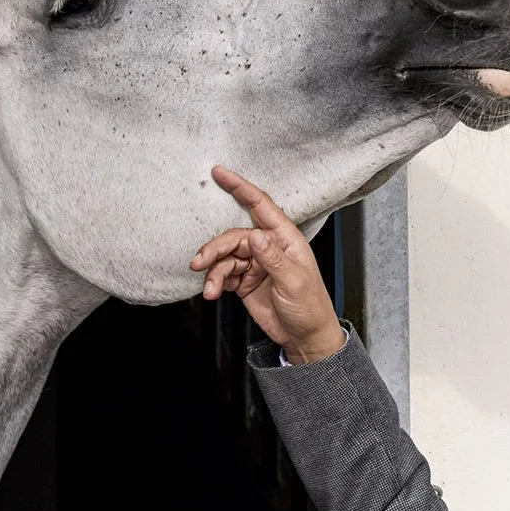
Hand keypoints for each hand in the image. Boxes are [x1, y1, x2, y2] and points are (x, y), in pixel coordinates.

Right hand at [191, 167, 347, 361]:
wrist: (305, 337)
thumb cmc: (310, 307)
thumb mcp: (294, 282)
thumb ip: (273, 258)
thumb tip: (256, 236)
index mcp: (285, 239)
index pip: (261, 206)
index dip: (240, 187)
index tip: (219, 173)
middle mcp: (268, 247)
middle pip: (234, 237)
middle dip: (215, 248)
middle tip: (200, 263)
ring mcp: (255, 264)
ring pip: (225, 257)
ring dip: (213, 272)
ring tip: (210, 289)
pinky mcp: (245, 281)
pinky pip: (224, 275)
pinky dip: (215, 283)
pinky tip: (212, 292)